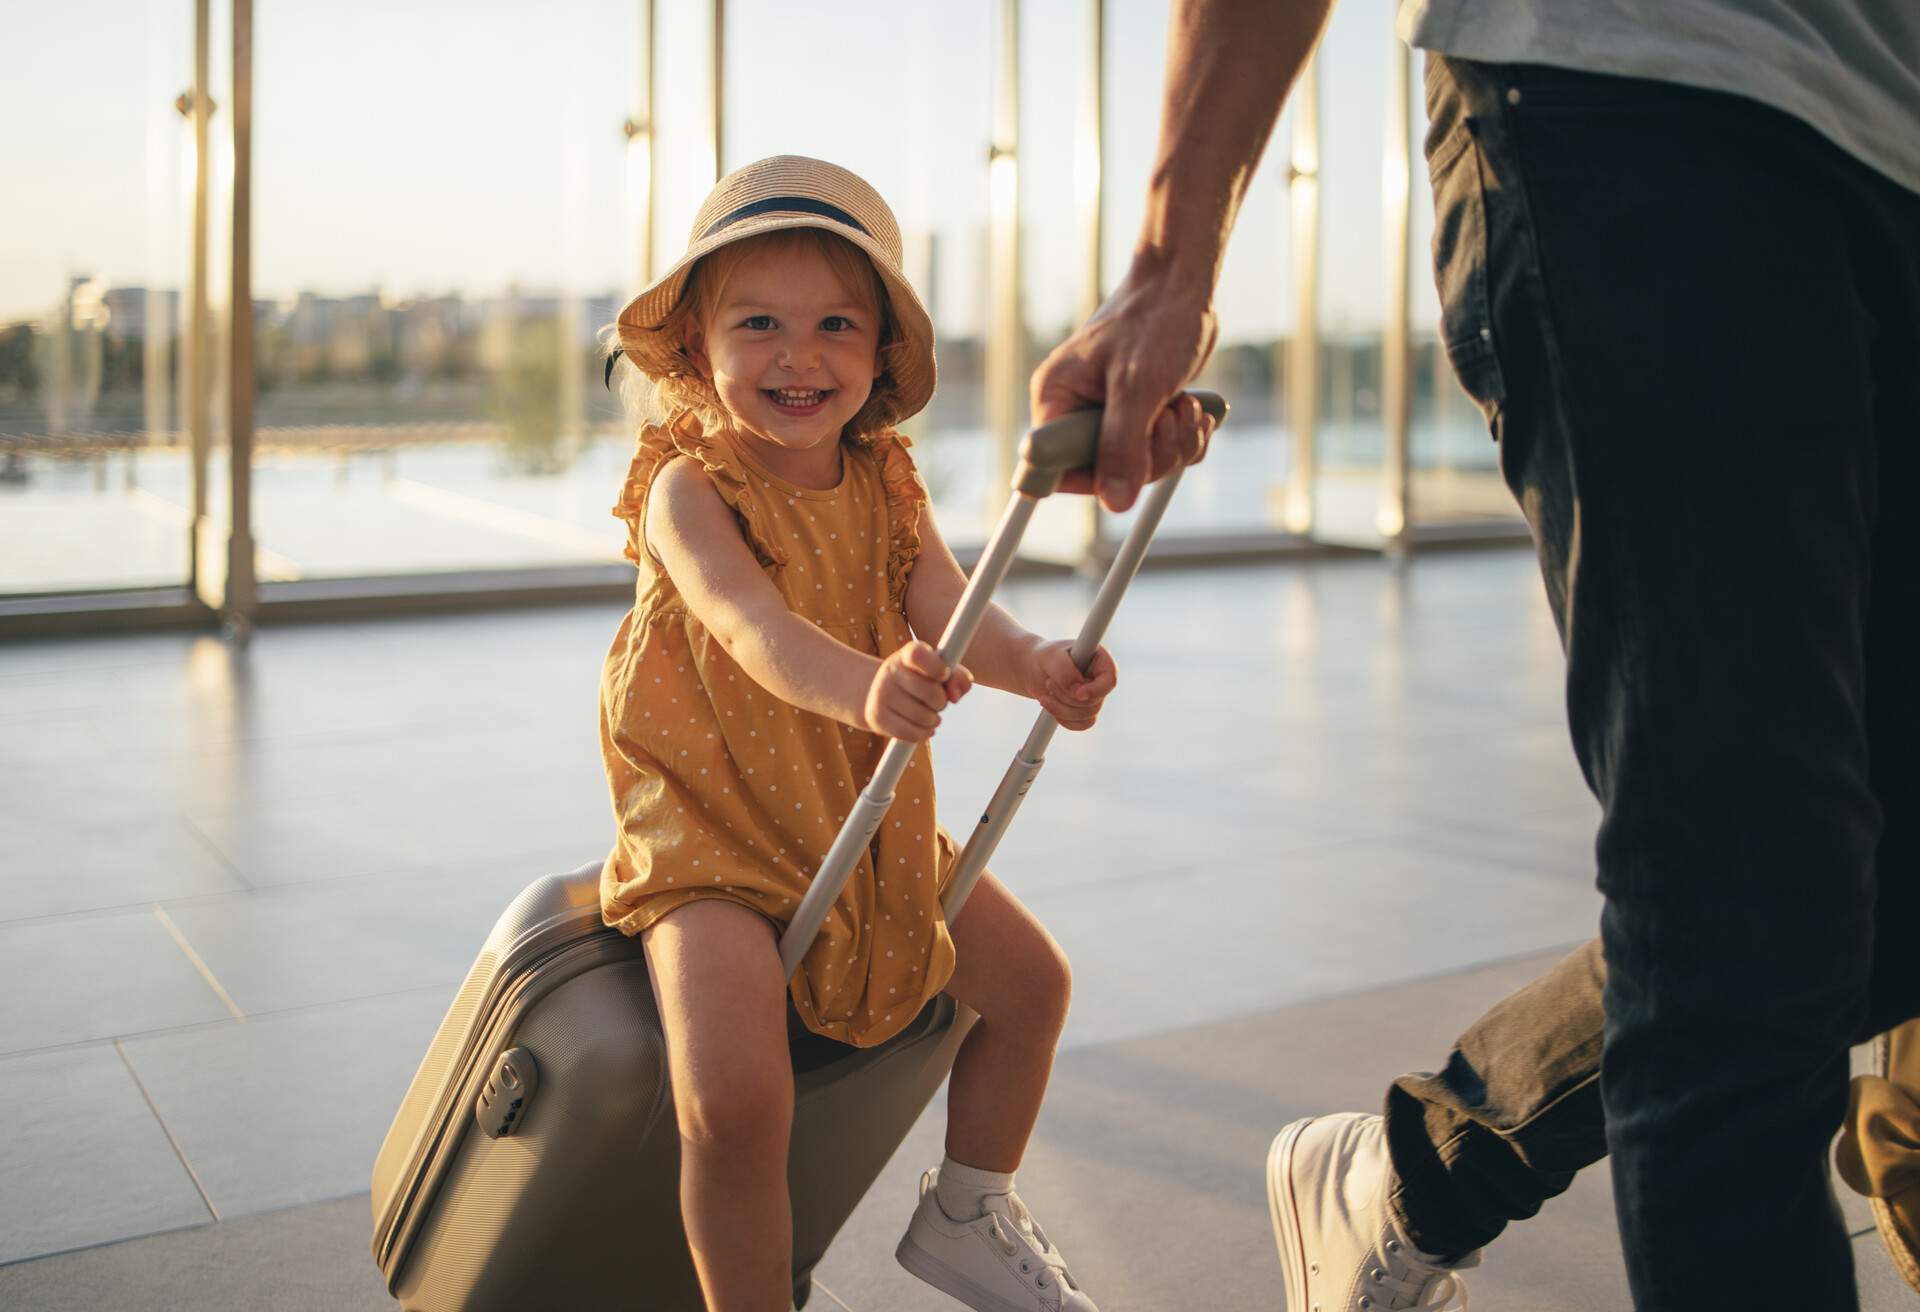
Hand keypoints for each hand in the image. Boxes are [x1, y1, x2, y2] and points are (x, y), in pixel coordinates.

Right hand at [865, 640, 971, 741]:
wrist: (882, 693)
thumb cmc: (922, 682)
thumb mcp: (941, 673)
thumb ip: (958, 678)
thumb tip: (955, 696)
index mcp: (907, 654)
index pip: (918, 655)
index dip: (936, 667)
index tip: (944, 674)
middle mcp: (890, 670)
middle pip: (930, 693)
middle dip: (941, 702)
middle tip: (938, 702)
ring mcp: (880, 693)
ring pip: (924, 717)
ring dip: (934, 720)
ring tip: (929, 714)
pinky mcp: (876, 717)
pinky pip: (912, 734)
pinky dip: (923, 734)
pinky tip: (923, 727)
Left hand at [1024, 639, 1117, 730]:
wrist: (1034, 670)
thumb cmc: (1046, 657)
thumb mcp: (1051, 657)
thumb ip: (1065, 670)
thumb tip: (1076, 690)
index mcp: (1100, 659)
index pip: (1110, 679)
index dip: (1096, 690)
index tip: (1077, 694)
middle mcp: (1101, 679)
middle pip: (1095, 701)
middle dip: (1067, 697)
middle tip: (1049, 682)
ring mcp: (1095, 696)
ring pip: (1087, 715)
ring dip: (1061, 708)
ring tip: (1046, 692)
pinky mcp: (1086, 710)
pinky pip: (1082, 724)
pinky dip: (1064, 719)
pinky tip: (1051, 705)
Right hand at [1028, 258, 1221, 512]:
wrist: (1183, 286)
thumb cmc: (1154, 320)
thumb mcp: (1137, 386)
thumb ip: (1123, 446)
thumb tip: (1114, 503)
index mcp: (1056, 399)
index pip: (1056, 468)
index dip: (1094, 479)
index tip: (1129, 467)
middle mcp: (1076, 412)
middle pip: (1107, 474)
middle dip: (1151, 456)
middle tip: (1169, 419)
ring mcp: (1111, 415)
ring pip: (1141, 467)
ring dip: (1175, 445)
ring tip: (1186, 407)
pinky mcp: (1141, 415)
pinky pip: (1163, 453)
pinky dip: (1186, 439)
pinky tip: (1195, 410)